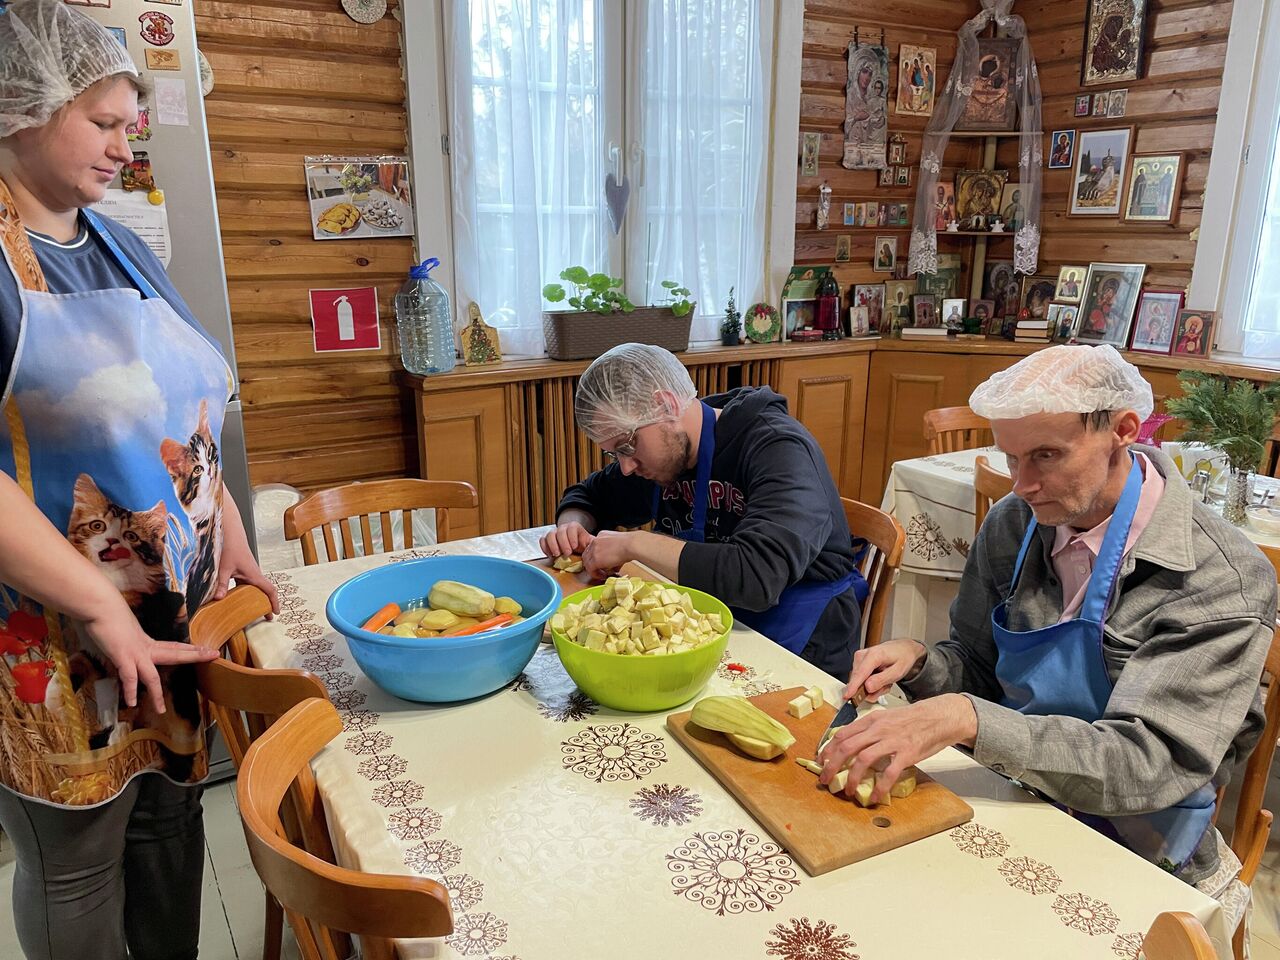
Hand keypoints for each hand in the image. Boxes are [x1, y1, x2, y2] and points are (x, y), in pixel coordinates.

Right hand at [83, 604, 217, 714]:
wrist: (99, 605)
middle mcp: (144, 647)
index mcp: (145, 641)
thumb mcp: (122, 627)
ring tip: (161, 710)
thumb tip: (124, 641)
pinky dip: (130, 691)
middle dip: (195, 655)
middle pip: (175, 654)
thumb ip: (126, 636)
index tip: (205, 649)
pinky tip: (132, 703)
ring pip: (152, 675)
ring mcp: (135, 652)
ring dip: (156, 694)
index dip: (189, 649)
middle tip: (215, 655)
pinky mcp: (122, 656)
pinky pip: (129, 677)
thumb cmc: (107, 612)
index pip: (173, 646)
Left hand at [214, 486, 279, 613]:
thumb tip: (218, 600)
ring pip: (253, 588)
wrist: (228, 530)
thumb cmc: (229, 545)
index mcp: (253, 574)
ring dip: (253, 598)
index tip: (275, 612)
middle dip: (265, 604)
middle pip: (263, 591)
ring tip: (248, 610)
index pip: (269, 589)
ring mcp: (247, 571)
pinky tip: (231, 597)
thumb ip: (221, 584)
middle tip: (263, 617)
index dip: (274, 602)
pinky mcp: (240, 568)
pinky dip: (242, 592)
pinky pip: (244, 583)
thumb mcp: (223, 567)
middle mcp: (253, 573)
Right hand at [540, 521, 594, 559]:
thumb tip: (594, 548)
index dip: (572, 537)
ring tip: (557, 555)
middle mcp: (563, 528)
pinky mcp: (547, 540)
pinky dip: (545, 547)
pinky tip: (550, 555)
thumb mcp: (590, 544)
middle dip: (563, 543)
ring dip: (553, 545)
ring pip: (549, 535)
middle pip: (560, 531)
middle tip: (567, 553)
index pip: (572, 527)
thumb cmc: (584, 547)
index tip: (575, 547)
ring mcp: (554, 533)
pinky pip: (542, 540)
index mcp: (574, 527)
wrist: (576, 547)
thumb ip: (592, 544)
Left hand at [581, 530, 633, 578]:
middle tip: (599, 570)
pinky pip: (590, 569)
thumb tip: (614, 565)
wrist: (632, 545)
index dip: (596, 556)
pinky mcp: (595, 559)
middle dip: (593, 563)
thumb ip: (614, 553)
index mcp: (601, 535)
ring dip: (594, 569)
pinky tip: (603, 576)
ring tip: (602, 574)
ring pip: (587, 562)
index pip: (594, 547)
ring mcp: (593, 550)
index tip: (602, 562)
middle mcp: (595, 541)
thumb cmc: (631, 544)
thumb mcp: (619, 545)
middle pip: (587, 554)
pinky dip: (595, 574)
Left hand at [818, 694, 976, 803]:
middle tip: (825, 780)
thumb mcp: (886, 718)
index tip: (821, 761)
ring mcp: (892, 741)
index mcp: (871, 720)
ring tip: (848, 791)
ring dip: (852, 778)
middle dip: (832, 766)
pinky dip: (880, 788)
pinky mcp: (907, 754)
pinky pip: (889, 773)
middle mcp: (878, 729)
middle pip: (847, 747)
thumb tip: (852, 744)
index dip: (828, 749)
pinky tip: (875, 797)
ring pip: (863, 760)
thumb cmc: (912, 719)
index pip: (842, 734)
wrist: (939, 716)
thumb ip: (870, 729)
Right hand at [843, 637, 926, 701]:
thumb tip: (867, 687)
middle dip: (872, 689)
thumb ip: (882, 680)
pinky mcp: (858, 663)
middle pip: (859, 681)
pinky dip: (871, 684)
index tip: (848, 696)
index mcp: (873, 655)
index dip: (853, 687)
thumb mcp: (897, 671)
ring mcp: (859, 659)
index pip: (860, 674)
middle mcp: (862, 655)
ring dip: (873, 687)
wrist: (903, 649)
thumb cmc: (902, 657)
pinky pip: (861, 680)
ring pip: (860, 682)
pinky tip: (880, 679)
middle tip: (886, 686)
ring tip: (885, 681)